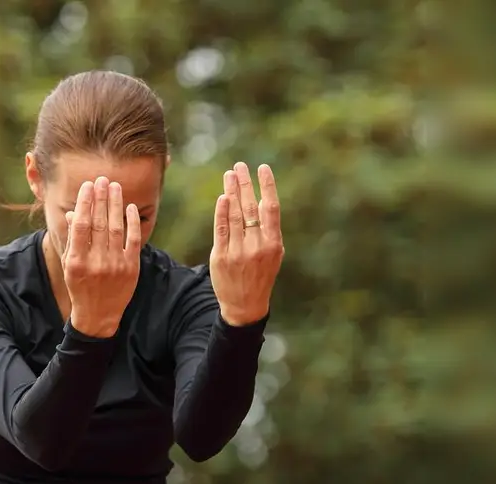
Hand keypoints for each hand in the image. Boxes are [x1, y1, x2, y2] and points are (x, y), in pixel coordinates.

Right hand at [62, 176, 141, 337]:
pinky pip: (132, 240)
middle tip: (102, 179)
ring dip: (115, 204)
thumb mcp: (71, 265)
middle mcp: (95, 262)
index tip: (88, 186)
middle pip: (98, 223)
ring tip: (114, 187)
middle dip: (100, 198)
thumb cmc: (81, 287)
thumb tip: (73, 212)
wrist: (98, 316)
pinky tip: (129, 207)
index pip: (80, 225)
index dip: (85, 203)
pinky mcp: (131, 269)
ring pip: (115, 228)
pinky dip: (131, 222)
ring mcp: (114, 266)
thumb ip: (73, 239)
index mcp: (77, 261)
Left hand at [210, 161, 282, 326]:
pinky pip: (221, 229)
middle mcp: (257, 246)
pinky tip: (223, 197)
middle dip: (245, 184)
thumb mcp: (273, 254)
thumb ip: (268, 230)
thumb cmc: (260, 275)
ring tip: (230, 174)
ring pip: (235, 215)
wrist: (245, 305)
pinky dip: (222, 212)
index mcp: (274, 244)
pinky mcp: (222, 256)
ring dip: (232, 191)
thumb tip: (262, 199)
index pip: (271, 208)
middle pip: (251, 207)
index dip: (267, 186)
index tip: (263, 168)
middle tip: (240, 166)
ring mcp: (238, 251)